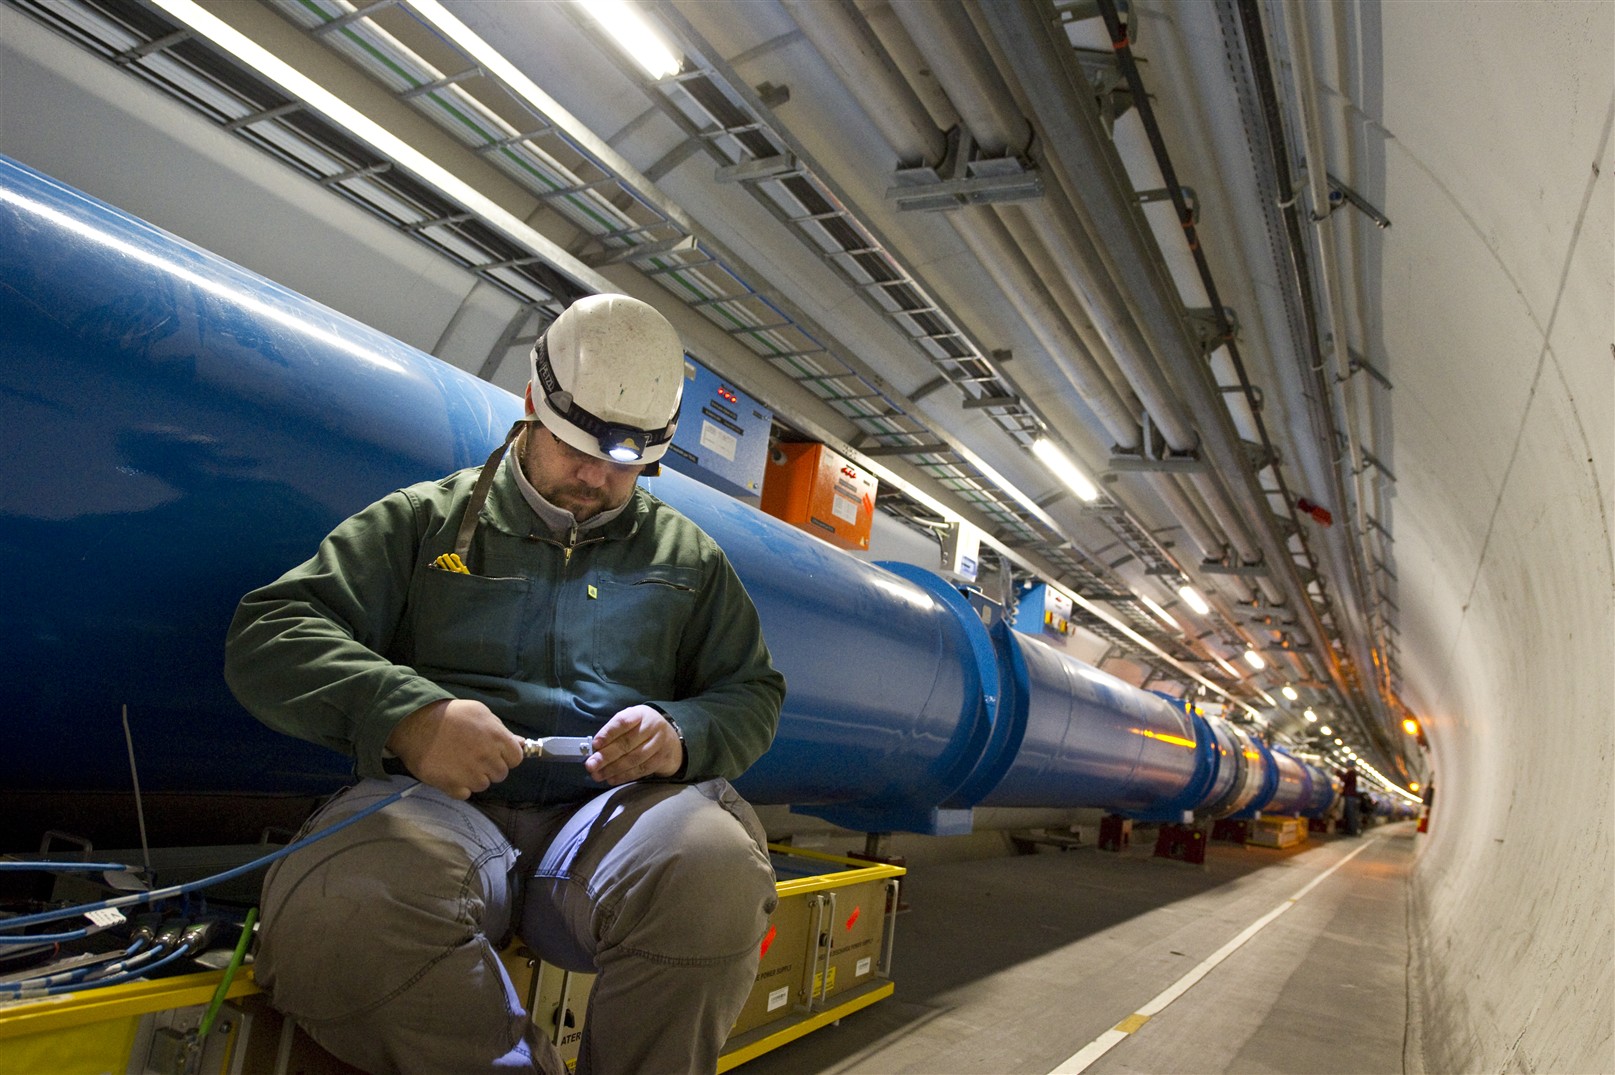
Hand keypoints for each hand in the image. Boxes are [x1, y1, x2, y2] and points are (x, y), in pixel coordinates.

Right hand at [386, 699, 523, 799]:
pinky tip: (450, 773)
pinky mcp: (452, 786)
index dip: (507, 756)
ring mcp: (470, 774)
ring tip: (460, 763)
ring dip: (475, 777)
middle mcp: (487, 758)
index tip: (496, 753)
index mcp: (497, 738)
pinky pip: (465, 794)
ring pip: (483, 785)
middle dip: (491, 767)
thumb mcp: (480, 713)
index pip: (516, 758)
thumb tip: (521, 743)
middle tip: (474, 756)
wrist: (415, 724)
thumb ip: (501, 730)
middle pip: (501, 774)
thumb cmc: (450, 715)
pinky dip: (459, 787)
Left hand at [586, 705, 683, 785]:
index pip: (623, 722)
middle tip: (591, 765)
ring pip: (634, 758)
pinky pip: (641, 769)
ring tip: (598, 775)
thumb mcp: (632, 721)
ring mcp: (659, 743)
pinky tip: (612, 779)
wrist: (671, 739)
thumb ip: (615, 731)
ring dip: (613, 769)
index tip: (595, 745)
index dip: (608, 733)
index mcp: (640, 714)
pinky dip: (625, 776)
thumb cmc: (643, 729)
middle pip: (627, 743)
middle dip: (606, 756)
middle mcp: (652, 726)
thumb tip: (595, 749)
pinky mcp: (662, 758)